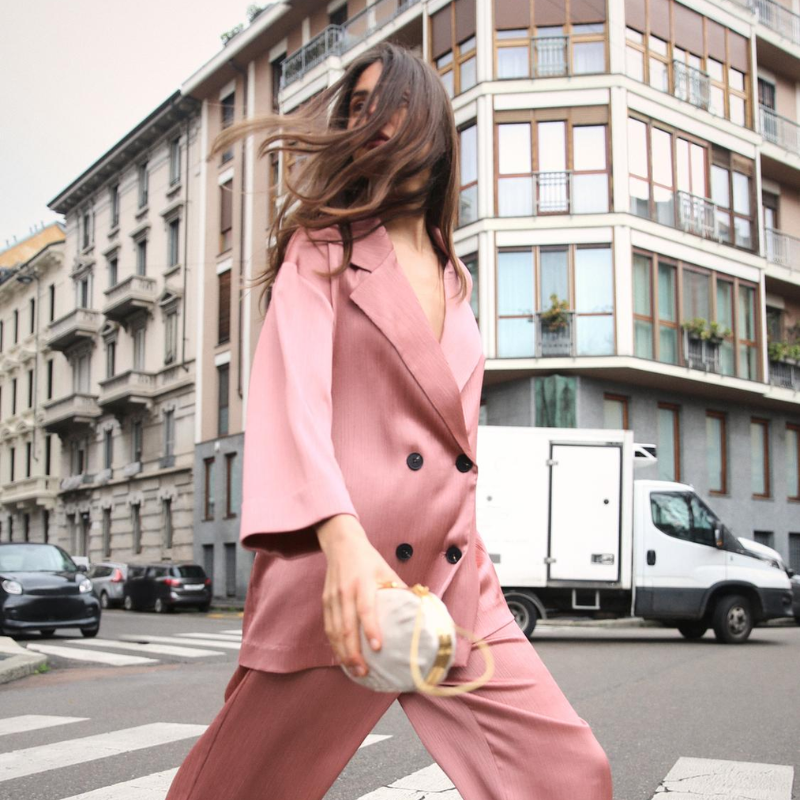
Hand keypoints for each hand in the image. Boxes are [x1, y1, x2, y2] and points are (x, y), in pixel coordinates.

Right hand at [316, 514, 405, 676]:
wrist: (341, 544)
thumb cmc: (368, 559)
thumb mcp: (387, 570)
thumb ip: (399, 589)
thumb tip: (418, 610)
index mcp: (363, 582)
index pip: (365, 608)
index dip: (371, 628)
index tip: (377, 647)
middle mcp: (345, 592)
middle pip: (346, 626)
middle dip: (354, 652)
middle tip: (364, 671)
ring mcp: (332, 598)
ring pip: (335, 631)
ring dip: (343, 653)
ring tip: (354, 670)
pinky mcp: (325, 602)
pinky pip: (329, 628)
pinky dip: (335, 645)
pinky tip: (343, 657)